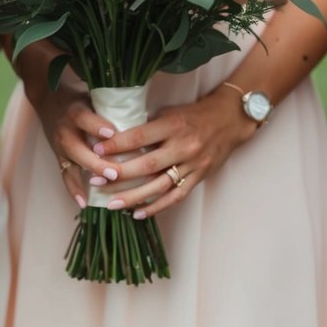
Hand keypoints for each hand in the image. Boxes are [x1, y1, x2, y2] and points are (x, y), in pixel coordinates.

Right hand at [30, 85, 125, 208]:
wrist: (48, 100)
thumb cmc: (80, 100)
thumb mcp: (93, 98)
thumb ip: (112, 110)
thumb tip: (143, 123)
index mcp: (75, 111)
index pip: (85, 118)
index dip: (97, 126)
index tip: (111, 133)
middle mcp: (65, 130)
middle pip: (77, 147)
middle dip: (95, 161)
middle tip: (114, 172)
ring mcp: (60, 146)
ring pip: (73, 163)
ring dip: (87, 177)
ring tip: (103, 188)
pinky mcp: (59, 158)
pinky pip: (66, 176)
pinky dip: (74, 190)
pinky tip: (84, 203)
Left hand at [90, 86, 258, 218]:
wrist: (229, 120)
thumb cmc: (193, 115)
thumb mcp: (169, 113)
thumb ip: (147, 126)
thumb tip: (116, 138)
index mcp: (172, 126)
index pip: (139, 136)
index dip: (117, 144)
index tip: (96, 150)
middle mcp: (183, 146)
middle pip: (147, 165)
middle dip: (119, 174)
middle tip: (96, 180)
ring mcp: (193, 165)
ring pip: (160, 185)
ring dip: (134, 197)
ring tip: (112, 204)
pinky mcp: (199, 178)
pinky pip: (176, 196)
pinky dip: (157, 206)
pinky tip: (138, 213)